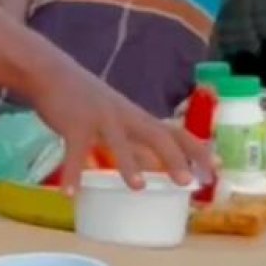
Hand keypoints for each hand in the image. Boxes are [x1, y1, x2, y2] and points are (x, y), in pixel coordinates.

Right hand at [30, 70, 213, 193]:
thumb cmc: (84, 98)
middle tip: (188, 182)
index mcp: (137, 116)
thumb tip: (151, 166)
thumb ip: (132, 140)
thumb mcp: (115, 116)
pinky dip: (73, 172)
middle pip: (157, 135)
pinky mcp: (73, 123)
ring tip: (139, 187)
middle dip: (174, 158)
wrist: (49, 72)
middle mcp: (124, 116)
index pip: (176, 132)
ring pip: (119, 141)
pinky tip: (70, 193)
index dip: (197, 150)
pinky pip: (75, 151)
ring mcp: (99, 118)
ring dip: (129, 164)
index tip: (217, 170)